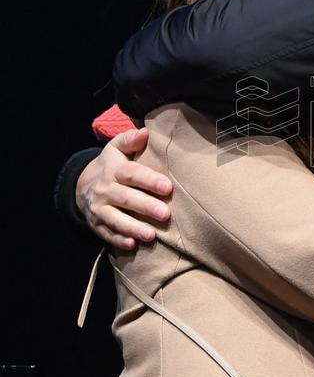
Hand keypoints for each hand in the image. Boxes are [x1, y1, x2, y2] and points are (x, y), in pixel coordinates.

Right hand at [75, 128, 172, 250]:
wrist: (83, 184)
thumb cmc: (111, 165)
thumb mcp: (116, 148)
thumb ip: (130, 140)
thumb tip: (146, 132)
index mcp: (113, 170)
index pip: (131, 174)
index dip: (148, 180)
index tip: (167, 186)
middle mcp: (105, 190)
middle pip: (125, 198)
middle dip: (145, 206)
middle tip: (165, 214)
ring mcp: (99, 209)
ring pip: (116, 219)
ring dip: (133, 227)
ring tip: (152, 235)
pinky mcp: (97, 225)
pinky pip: (107, 234)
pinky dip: (119, 240)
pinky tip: (133, 245)